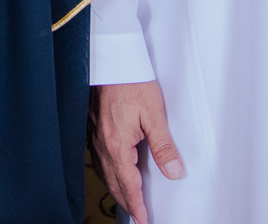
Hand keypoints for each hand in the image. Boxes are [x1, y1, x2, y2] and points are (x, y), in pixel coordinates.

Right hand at [90, 81, 183, 223]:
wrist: (111, 60)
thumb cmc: (131, 81)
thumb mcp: (154, 114)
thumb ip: (163, 146)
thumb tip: (173, 171)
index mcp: (117, 144)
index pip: (128, 184)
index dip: (136, 204)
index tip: (142, 218)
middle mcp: (103, 142)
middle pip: (113, 181)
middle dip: (125, 201)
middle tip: (136, 215)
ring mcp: (96, 134)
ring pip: (104, 171)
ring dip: (116, 188)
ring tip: (127, 198)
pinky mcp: (93, 126)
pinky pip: (99, 157)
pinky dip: (107, 171)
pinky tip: (112, 169)